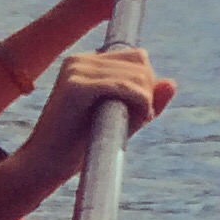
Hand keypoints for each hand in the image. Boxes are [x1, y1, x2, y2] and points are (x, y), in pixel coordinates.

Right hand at [12, 48, 173, 194]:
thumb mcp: (121, 118)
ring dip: (146, 101)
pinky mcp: (76, 86)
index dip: (146, 83)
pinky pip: (126, 87)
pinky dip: (140, 104)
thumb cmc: (81, 144)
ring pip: (138, 75)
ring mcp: (75, 70)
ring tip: (133, 122)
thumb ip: (145, 100)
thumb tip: (171, 82)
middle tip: (137, 119)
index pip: (135, 56)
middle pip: (140, 62)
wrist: (48, 162)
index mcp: (84, 62)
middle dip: (148, 92)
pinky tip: (135, 120)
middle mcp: (78, 60)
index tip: (138, 110)